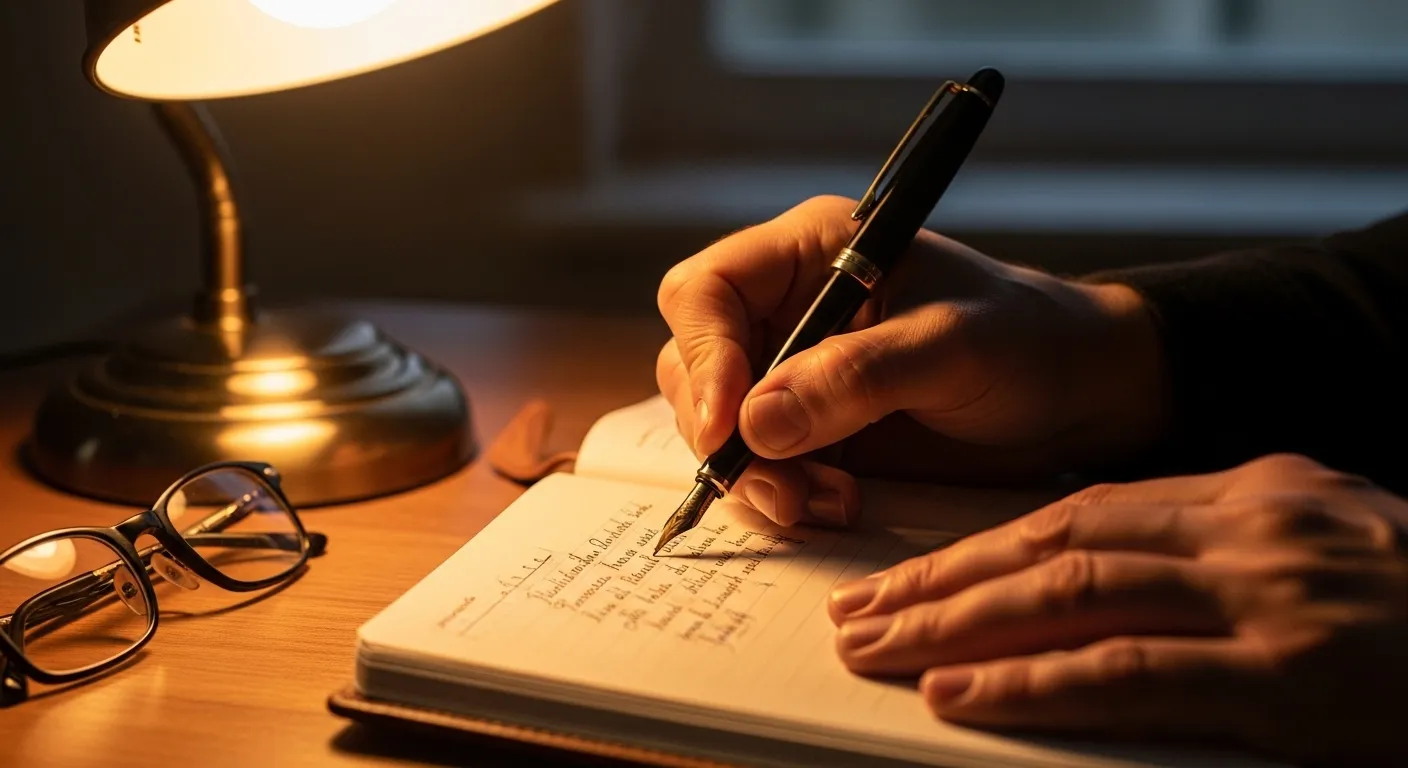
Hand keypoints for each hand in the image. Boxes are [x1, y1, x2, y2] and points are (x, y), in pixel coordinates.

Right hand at [656, 195, 1164, 527]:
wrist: (1081, 400)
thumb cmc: (1031, 342)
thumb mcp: (955, 347)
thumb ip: (858, 377)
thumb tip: (756, 423)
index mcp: (810, 252)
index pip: (706, 292)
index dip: (703, 355)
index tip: (731, 424)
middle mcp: (787, 309)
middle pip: (693, 365)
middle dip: (723, 433)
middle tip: (780, 485)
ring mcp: (794, 374)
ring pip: (719, 426)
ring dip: (754, 476)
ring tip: (823, 501)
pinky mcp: (812, 432)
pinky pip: (758, 467)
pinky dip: (781, 496)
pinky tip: (834, 505)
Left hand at [826, 453, 1407, 764]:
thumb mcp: (1322, 535)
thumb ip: (1214, 546)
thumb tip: (1097, 569)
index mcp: (1247, 494)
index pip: (1078, 511)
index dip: (978, 544)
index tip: (905, 572)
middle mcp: (1245, 531)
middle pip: (1054, 545)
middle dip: (942, 581)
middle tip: (856, 611)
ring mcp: (1266, 602)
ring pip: (1073, 597)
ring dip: (962, 626)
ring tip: (878, 647)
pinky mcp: (1288, 680)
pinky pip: (1131, 675)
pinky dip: (1036, 683)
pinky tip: (964, 693)